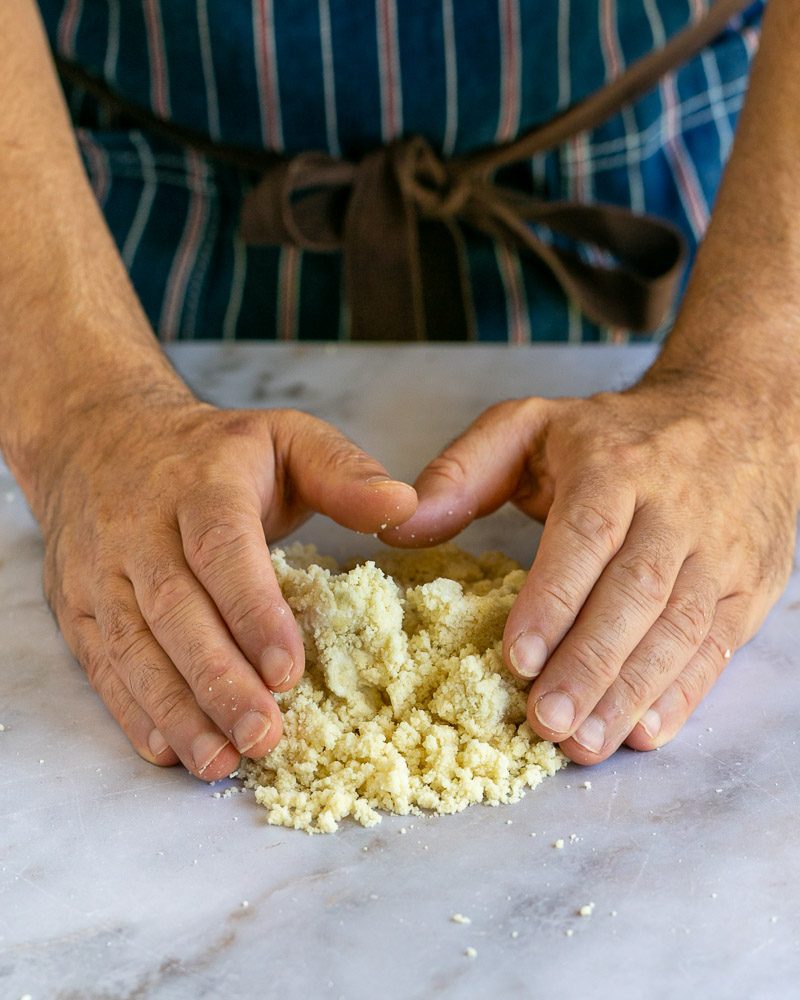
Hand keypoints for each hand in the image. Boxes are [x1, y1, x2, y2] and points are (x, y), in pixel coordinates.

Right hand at [38, 394, 415, 779]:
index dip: (251, 611)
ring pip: (132, 645)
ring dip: (175, 708)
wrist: (100, 437)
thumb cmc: (212, 451)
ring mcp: (100, 569)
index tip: (287, 671)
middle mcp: (140, 527)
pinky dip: (132, 709)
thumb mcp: (285, 437)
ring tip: (219, 760)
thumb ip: (343, 471)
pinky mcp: (77, 603)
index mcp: (200, 484)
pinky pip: (100, 661)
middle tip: (263, 736)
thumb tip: (402, 506)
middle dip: (218, 679)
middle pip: (173, 609)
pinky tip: (168, 749)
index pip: (220, 549)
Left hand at [384, 377, 798, 763]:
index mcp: (614, 466)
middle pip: (636, 592)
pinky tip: (644, 731)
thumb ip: (463, 472)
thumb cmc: (617, 433)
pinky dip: (684, 693)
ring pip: (680, 626)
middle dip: (590, 663)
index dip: (553, 599)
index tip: (517, 659)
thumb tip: (399, 527)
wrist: (739, 414)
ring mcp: (719, 550)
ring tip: (586, 743)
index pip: (586, 536)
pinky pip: (719, 645)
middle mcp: (675, 507)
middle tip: (547, 722)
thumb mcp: (532, 425)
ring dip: (633, 690)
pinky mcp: (749, 584)